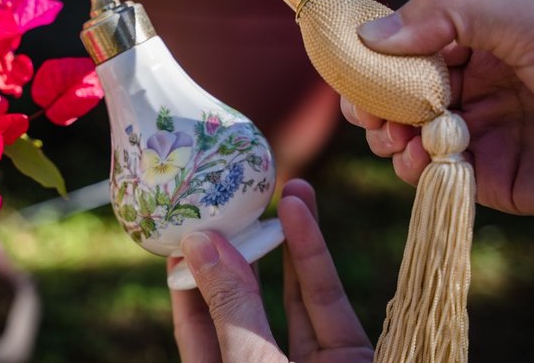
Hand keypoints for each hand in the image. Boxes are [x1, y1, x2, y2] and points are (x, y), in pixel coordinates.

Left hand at [169, 179, 372, 362]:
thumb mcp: (248, 360)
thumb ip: (230, 306)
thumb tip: (200, 243)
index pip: (195, 325)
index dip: (187, 278)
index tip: (184, 231)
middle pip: (245, 302)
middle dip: (240, 249)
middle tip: (231, 200)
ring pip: (294, 294)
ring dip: (286, 239)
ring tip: (280, 187)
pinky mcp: (350, 355)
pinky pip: (328, 299)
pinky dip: (314, 255)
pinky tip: (298, 211)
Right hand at [342, 0, 533, 215]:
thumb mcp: (522, 17)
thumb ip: (445, 11)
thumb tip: (370, 34)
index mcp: (483, 42)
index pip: (410, 46)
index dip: (373, 57)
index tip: (348, 69)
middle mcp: (478, 86)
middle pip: (402, 94)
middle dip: (374, 102)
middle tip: (363, 112)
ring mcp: (483, 133)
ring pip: (411, 137)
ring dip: (388, 137)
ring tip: (388, 136)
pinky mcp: (493, 178)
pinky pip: (437, 177)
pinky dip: (414, 171)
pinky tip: (412, 161)